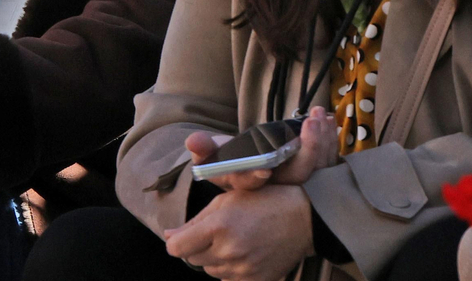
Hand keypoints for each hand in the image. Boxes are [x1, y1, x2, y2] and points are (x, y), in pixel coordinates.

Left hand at [164, 184, 315, 279]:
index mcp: (218, 226)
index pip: (177, 248)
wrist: (303, 218)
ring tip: (235, 241)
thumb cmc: (262, 201)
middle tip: (218, 233)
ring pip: (210, 271)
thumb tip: (168, 236)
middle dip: (198, 247)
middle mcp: (228, 251)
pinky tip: (244, 254)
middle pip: (192, 260)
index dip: (177, 242)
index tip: (183, 237)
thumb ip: (194, 221)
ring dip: (215, 259)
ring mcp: (243, 270)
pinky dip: (230, 271)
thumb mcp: (225, 201)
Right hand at [187, 107, 337, 191]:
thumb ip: (203, 148)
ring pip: (316, 167)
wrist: (246, 167)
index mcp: (249, 186)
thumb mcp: (212, 155)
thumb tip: (193, 141)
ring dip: (321, 140)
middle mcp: (276, 188)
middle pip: (297, 176)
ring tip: (320, 115)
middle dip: (308, 150)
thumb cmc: (227, 161)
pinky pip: (325, 159)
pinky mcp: (311, 172)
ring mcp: (297, 182)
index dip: (258, 177)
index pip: (255, 185)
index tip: (264, 168)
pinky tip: (328, 120)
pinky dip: (329, 139)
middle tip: (311, 122)